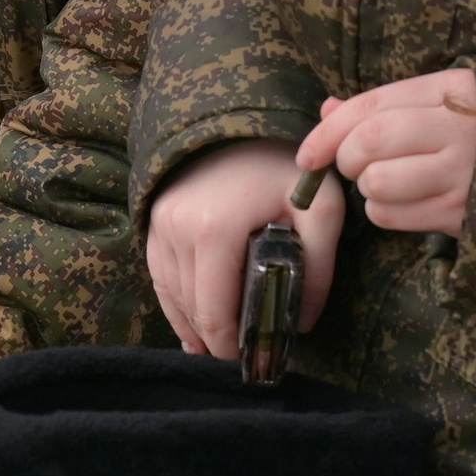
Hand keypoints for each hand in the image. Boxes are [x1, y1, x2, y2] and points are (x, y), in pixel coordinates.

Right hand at [146, 139, 342, 359]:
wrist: (242, 116)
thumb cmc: (285, 162)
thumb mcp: (321, 207)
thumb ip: (320, 266)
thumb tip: (303, 322)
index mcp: (213, 231)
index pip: (214, 312)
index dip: (231, 345)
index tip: (252, 359)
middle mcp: (176, 230)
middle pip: (192, 309)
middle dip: (216, 339)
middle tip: (243, 356)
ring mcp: (159, 224)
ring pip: (172, 296)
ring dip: (194, 325)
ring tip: (218, 348)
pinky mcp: (154, 220)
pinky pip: (160, 275)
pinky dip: (176, 303)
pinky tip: (193, 326)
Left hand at [298, 68, 475, 236]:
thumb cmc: (466, 133)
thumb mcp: (429, 106)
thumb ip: (377, 107)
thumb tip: (327, 110)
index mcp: (450, 89)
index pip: (371, 106)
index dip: (328, 131)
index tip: (307, 154)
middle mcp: (460, 128)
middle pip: (370, 140)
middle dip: (346, 157)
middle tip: (354, 165)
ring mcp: (463, 172)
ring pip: (377, 182)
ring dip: (367, 186)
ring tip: (385, 181)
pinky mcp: (461, 212)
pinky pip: (391, 216)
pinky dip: (382, 211)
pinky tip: (402, 201)